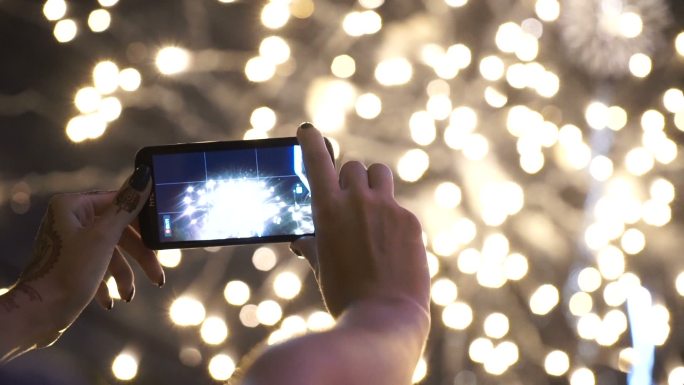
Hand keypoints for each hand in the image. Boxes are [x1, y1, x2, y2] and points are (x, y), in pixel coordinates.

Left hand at [0, 165, 163, 348]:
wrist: (38, 314)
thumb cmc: (68, 271)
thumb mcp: (103, 237)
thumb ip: (126, 206)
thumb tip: (143, 175)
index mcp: (73, 206)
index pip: (119, 202)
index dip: (142, 220)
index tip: (162, 233)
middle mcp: (71, 220)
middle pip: (118, 231)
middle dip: (138, 257)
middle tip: (157, 274)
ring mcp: (72, 243)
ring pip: (112, 252)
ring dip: (124, 275)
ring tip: (129, 295)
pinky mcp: (72, 264)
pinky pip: (99, 266)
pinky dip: (108, 282)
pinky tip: (111, 300)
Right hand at [290, 123, 429, 320]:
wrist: (385, 317)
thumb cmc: (345, 296)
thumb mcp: (322, 269)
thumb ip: (312, 246)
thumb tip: (301, 240)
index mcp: (327, 210)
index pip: (316, 161)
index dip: (311, 142)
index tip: (308, 130)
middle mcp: (357, 201)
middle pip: (353, 167)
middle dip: (349, 180)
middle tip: (350, 200)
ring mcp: (387, 208)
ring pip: (380, 173)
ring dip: (373, 183)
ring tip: (373, 208)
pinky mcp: (410, 220)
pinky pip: (398, 206)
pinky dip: (392, 218)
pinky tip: (393, 246)